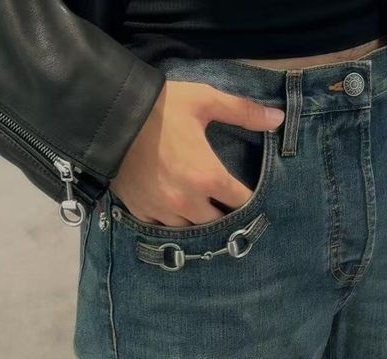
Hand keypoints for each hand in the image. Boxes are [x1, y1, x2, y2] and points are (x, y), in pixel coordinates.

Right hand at [109, 81, 284, 226]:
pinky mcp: (142, 212)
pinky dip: (171, 221)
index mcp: (209, 177)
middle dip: (224, 213)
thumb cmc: (161, 107)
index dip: (248, 199)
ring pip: (191, 229)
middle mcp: (189, 202)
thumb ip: (243, 111)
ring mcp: (164, 211)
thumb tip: (278, 119)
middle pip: (218, 222)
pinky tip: (173, 208)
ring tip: (200, 207)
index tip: (246, 194)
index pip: (241, 202)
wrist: (108, 115)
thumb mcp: (204, 100)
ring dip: (198, 220)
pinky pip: (163, 228)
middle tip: (223, 202)